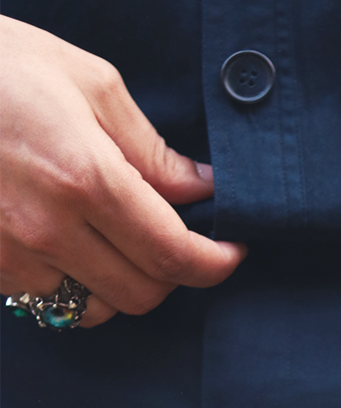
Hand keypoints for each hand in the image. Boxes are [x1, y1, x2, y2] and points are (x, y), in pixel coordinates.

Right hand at [0, 17, 244, 327]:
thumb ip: (149, 147)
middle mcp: (49, 228)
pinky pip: (50, 301)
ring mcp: (13, 256)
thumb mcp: (84, 81)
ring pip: (97, 307)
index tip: (232, 251)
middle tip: (175, 238)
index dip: (216, 263)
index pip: (175, 254)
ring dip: (121, 284)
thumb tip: (201, 187)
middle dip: (172, 274)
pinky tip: (68, 244)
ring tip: (116, 240)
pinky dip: (73, 283)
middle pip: (144, 293)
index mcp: (86, 178)